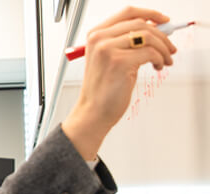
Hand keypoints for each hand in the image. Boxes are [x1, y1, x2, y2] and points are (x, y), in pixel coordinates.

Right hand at [62, 7, 176, 158]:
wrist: (93, 112)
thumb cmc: (101, 89)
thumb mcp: (109, 58)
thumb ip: (126, 42)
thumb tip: (154, 30)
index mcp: (95, 35)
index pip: (127, 13)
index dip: (150, 14)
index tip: (163, 21)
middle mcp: (99, 40)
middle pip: (141, 24)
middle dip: (162, 35)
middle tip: (169, 46)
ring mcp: (108, 50)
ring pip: (148, 37)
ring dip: (163, 48)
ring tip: (165, 59)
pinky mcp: (120, 62)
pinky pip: (150, 53)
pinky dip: (160, 59)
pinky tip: (158, 66)